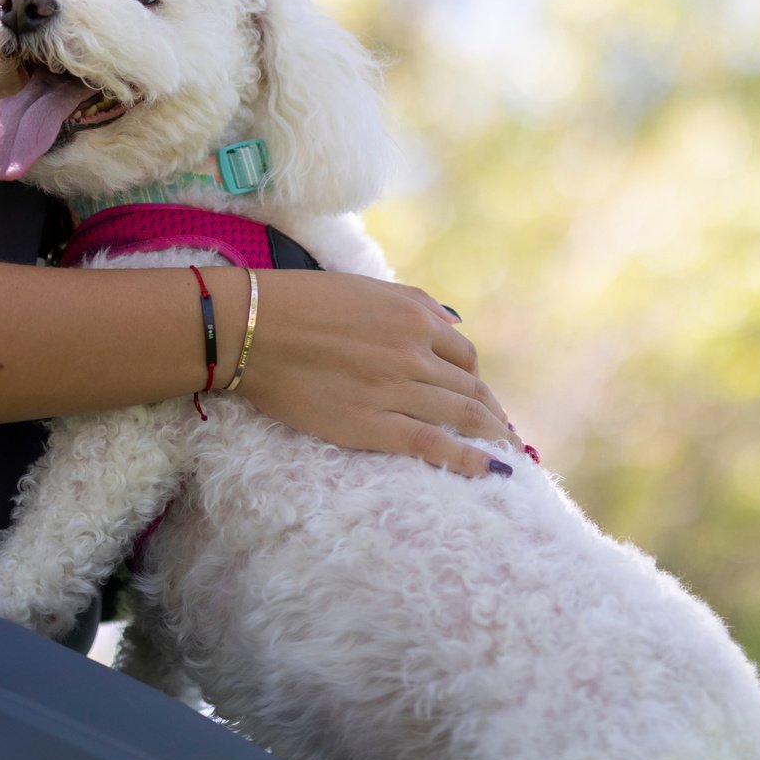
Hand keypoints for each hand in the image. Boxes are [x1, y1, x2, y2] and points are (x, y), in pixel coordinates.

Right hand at [230, 270, 516, 479]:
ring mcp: (396, 390)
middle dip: (492, 413)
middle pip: (471, 388)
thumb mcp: (367, 288)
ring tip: (507, 454)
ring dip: (492, 436)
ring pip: (462, 416)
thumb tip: (451, 324)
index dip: (475, 379)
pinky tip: (491, 471)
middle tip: (503, 433)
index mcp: (414, 316)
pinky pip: (434, 444)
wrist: (252, 328)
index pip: (464, 355)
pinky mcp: (373, 425)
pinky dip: (469, 459)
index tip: (477, 398)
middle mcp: (414, 352)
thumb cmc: (300, 302)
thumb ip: (413, 304)